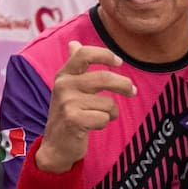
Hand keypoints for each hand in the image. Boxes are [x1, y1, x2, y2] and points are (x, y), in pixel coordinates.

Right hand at [35, 42, 135, 172]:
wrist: (55, 146)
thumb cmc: (68, 113)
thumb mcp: (68, 87)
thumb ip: (73, 65)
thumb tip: (74, 43)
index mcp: (64, 74)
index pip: (85, 54)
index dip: (105, 55)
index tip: (119, 62)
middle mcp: (63, 86)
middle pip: (104, 78)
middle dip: (124, 85)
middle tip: (132, 91)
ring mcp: (67, 103)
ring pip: (108, 102)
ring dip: (111, 112)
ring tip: (101, 116)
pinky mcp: (73, 119)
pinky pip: (104, 118)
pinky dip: (104, 123)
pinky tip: (93, 126)